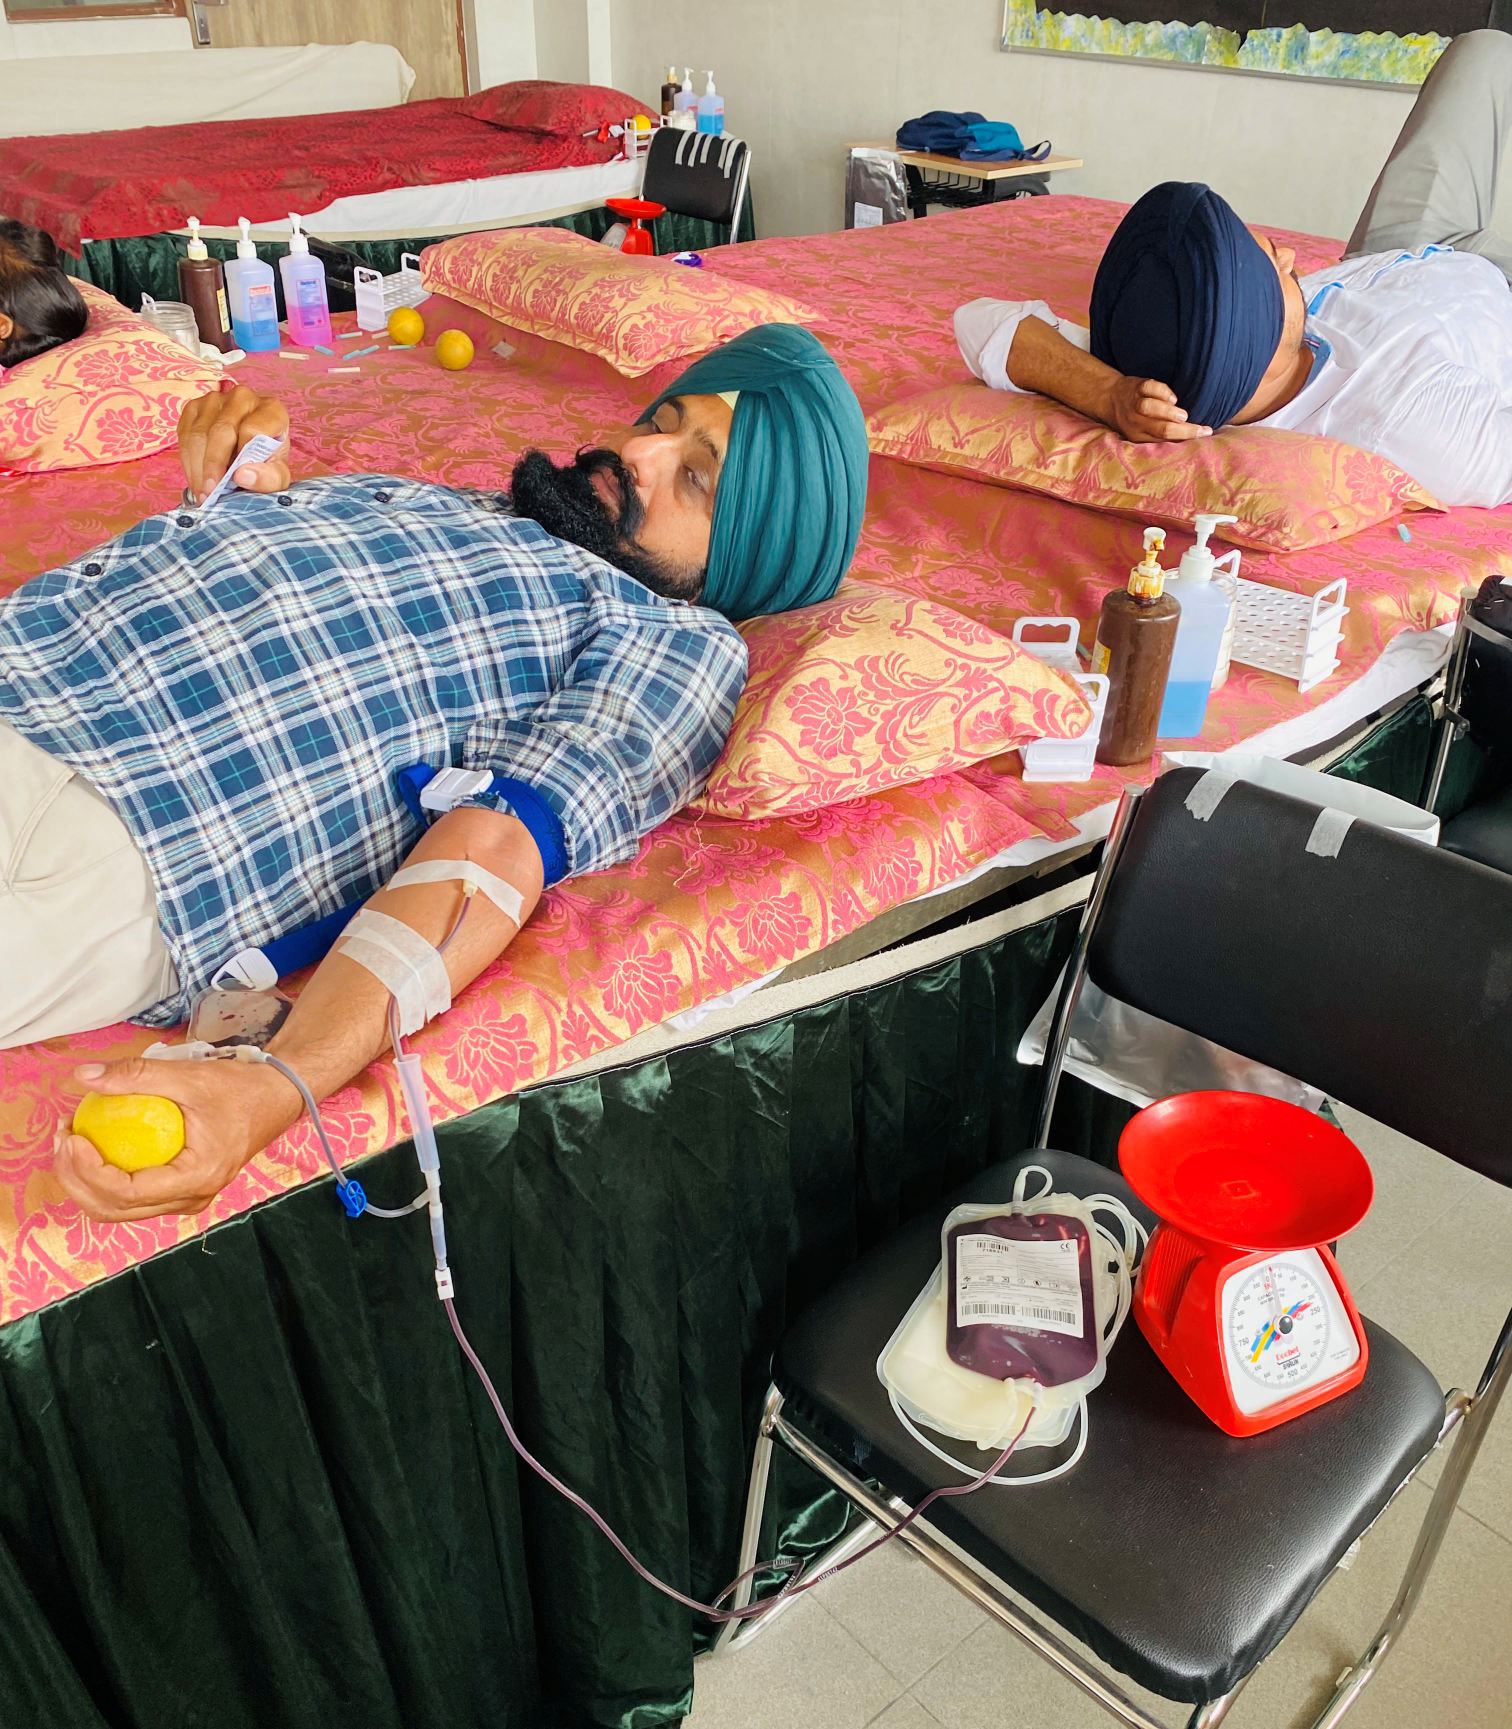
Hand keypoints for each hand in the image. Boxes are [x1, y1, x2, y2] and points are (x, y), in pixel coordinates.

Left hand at [52, 1052, 301, 1221]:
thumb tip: (83, 1076)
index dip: (87, 1169)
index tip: (72, 1136)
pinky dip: (105, 1179)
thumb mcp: (188, 1076)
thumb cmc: (240, 1088)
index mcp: (197, 1178)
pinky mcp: (182, 1191)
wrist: (277, 1098)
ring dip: (85, 1182)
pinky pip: (132, 1197)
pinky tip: (94, 1147)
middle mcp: (191, 1199)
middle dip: (76, 1180)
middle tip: (63, 1138)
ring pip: (119, 1210)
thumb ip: (136, 1075)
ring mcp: (187, 1199)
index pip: (126, 1191)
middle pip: (114, 1209)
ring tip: (71, 1142)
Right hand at [177, 382, 292, 500]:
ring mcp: (216, 399)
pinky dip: (187, 460)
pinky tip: (195, 478)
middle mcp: (243, 397)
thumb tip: (242, 475)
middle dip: (212, 466)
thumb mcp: (276, 477)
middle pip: (221, 431)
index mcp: (271, 410)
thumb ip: (268, 478)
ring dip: (197, 467)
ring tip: (202, 492)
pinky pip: (184, 433)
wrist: (250, 452)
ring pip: (199, 433)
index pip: (252, 430)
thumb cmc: (266, 463)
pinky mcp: (194, 406)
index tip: (233, 482)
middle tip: (209, 494)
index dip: (241, 458)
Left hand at [1102, 376, 1211, 443]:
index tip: (1206, 433)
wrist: (1110, 398)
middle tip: (1200, 428)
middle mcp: (1135, 422)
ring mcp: (1134, 404)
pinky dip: (1163, 392)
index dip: (1187, 437)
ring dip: (1169, 412)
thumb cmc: (1134, 417)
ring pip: (1150, 408)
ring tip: (1183, 415)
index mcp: (1138, 436)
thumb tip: (1193, 434)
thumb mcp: (1143, 431)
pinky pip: (1150, 387)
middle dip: (1184, 429)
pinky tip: (1172, 398)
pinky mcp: (1137, 386)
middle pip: (1161, 429)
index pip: (1164, 440)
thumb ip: (1162, 433)